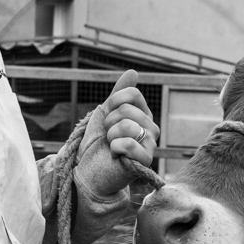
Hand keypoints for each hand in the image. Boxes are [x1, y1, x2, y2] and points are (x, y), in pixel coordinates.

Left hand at [75, 69, 159, 196]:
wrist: (91, 172)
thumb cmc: (98, 145)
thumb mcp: (106, 114)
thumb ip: (119, 94)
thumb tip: (133, 72)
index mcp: (144, 115)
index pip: (132, 94)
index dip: (113, 103)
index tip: (106, 116)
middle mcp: (152, 128)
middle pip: (127, 110)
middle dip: (109, 123)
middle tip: (108, 136)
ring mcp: (151, 144)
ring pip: (127, 125)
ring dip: (110, 136)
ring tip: (111, 146)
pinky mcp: (146, 161)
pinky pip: (129, 144)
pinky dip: (115, 148)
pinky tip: (115, 155)